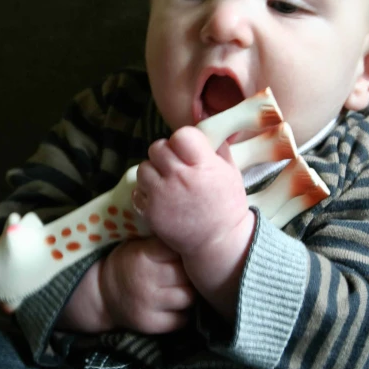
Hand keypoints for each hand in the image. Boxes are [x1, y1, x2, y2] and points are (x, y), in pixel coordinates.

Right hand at [62, 237, 195, 333]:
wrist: (102, 294)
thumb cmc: (130, 262)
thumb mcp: (139, 244)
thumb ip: (164, 239)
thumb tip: (198, 229)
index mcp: (143, 255)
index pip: (179, 248)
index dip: (188, 249)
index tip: (190, 249)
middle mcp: (145, 279)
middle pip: (188, 274)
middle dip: (190, 272)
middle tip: (186, 270)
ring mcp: (147, 303)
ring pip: (189, 297)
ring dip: (189, 292)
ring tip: (180, 286)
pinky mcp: (151, 324)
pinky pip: (182, 319)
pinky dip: (183, 312)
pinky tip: (174, 304)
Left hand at [133, 127, 254, 318]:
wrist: (218, 244)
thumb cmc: (227, 206)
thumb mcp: (231, 173)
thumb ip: (217, 148)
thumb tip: (206, 124)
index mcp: (204, 166)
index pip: (181, 135)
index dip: (182, 140)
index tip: (187, 150)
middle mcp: (181, 178)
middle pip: (157, 147)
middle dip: (165, 154)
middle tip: (175, 167)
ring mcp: (162, 195)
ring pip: (143, 168)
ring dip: (153, 173)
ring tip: (166, 184)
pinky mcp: (150, 212)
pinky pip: (137, 190)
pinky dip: (145, 193)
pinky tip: (160, 199)